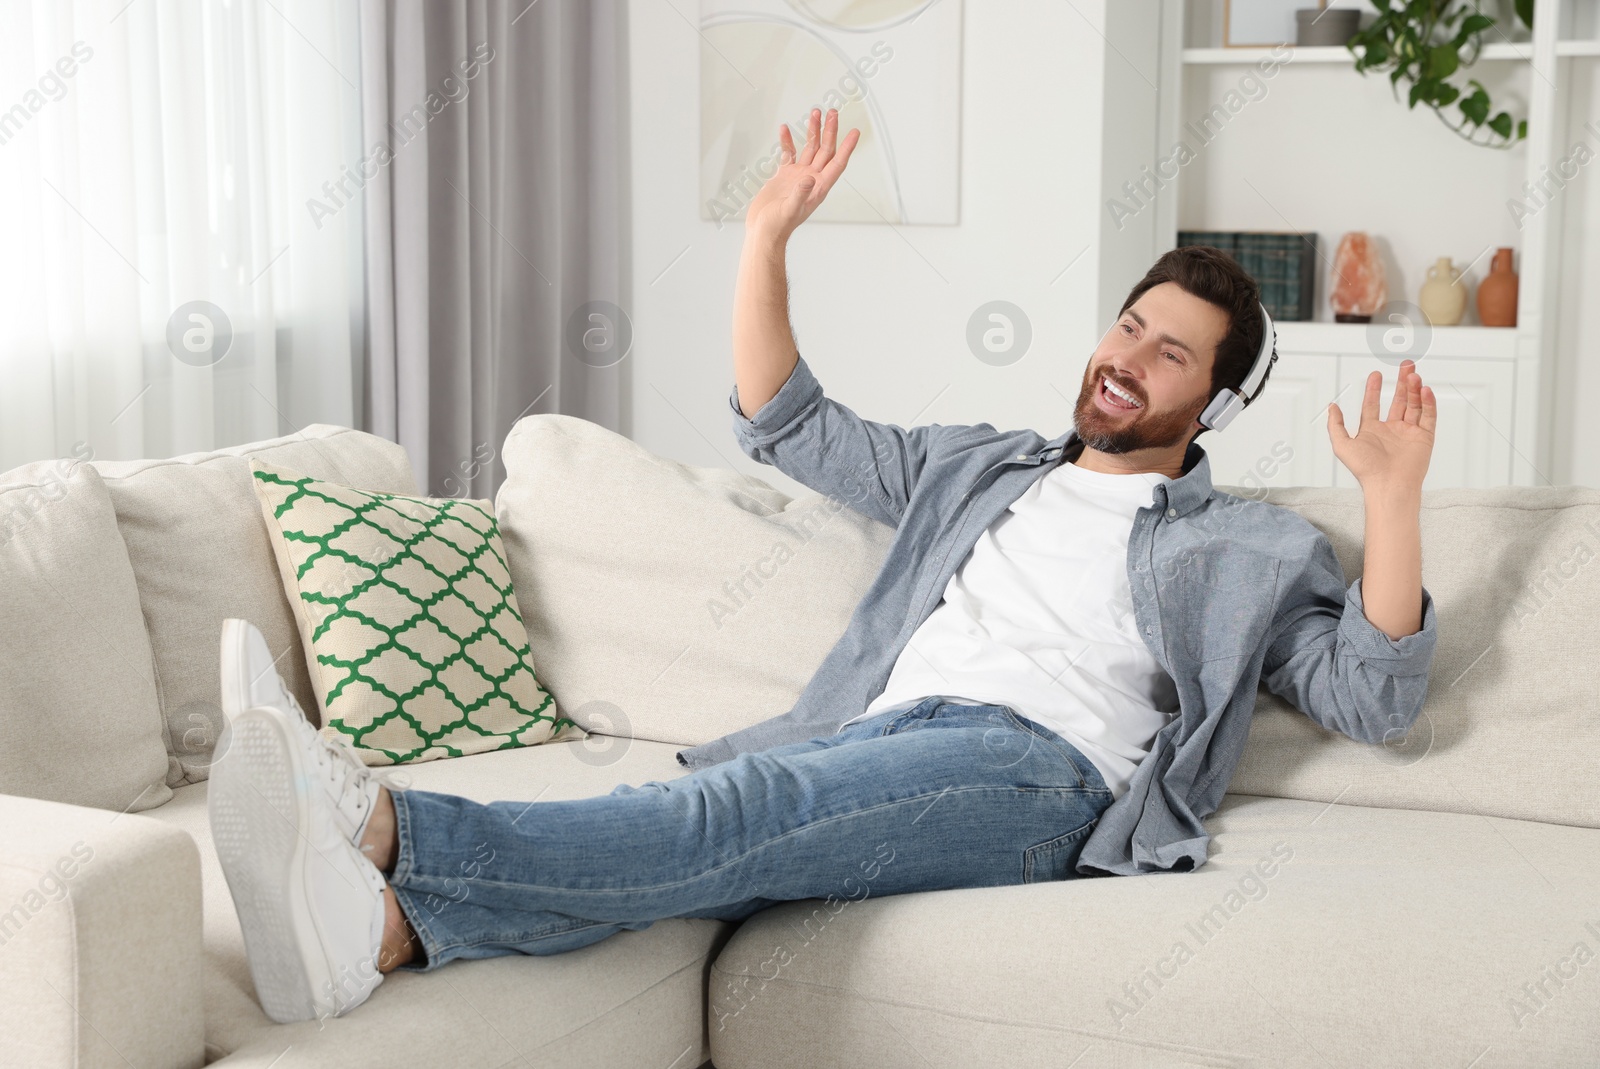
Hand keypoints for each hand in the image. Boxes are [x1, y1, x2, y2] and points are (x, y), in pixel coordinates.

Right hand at [743, 107, 859, 244]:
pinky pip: (789, 154)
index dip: (847, 148)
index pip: (837, 163)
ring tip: (815, 112)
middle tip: (832, 112)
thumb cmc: (777, 226)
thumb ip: (800, 194)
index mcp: (818, 187)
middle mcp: (811, 179)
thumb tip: (809, 178)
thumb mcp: (790, 210)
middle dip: (830, 131)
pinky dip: (787, 141)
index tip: (855, 132)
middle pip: (825, 150)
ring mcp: (798, 176)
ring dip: (812, 131)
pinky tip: (784, 129)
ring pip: (809, 148)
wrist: (763, 231)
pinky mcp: (784, 176)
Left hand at [1327, 360, 1435, 495]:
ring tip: (1413, 375)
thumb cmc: (1365, 469)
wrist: (1388, 484)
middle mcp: (1391, 431)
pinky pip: (1428, 416)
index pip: (1373, 405)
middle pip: (1399, 401)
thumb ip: (1335, 425)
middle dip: (1402, 383)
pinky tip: (1425, 390)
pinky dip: (1428, 402)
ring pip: (1414, 405)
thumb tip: (1331, 406)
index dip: (1373, 389)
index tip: (1375, 374)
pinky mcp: (1425, 438)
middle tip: (1406, 365)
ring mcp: (1409, 433)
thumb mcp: (1342, 445)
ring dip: (1415, 389)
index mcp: (1372, 431)